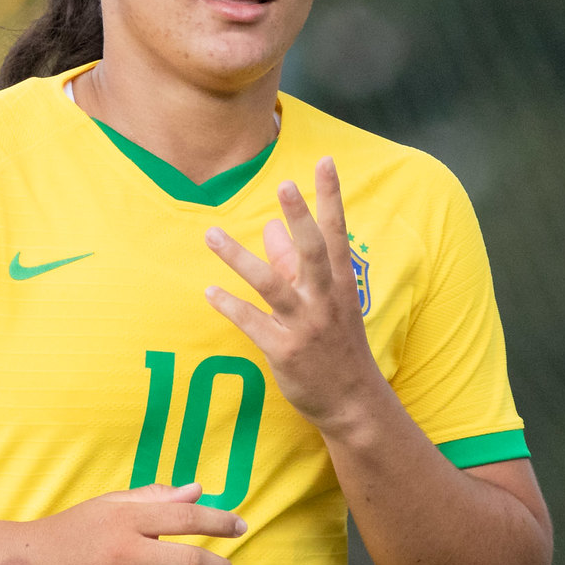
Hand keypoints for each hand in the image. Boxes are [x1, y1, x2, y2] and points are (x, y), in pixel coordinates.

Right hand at [0, 483, 244, 564]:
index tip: (241, 528)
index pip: (187, 516)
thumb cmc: (71, 531)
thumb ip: (154, 498)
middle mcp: (124, 551)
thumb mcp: (109, 506)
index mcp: (127, 519)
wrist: (21, 564)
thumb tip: (198, 491)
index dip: (220, 522)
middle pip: (190, 560)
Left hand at [204, 156, 388, 432]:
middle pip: (312, 251)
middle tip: (284, 184)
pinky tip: (210, 292)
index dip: (331, 197)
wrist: (353, 402)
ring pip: (271, 285)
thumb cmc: (337, 346)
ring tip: (211, 234)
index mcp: (339, 284)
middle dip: (300, 217)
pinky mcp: (284, 351)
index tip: (326, 162)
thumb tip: (270, 225)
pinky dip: (230, 306)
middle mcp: (325, 300)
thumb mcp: (326, 302)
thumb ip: (294, 264)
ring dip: (239, 258)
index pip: (337, 232)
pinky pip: (252, 323)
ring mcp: (305, 326)